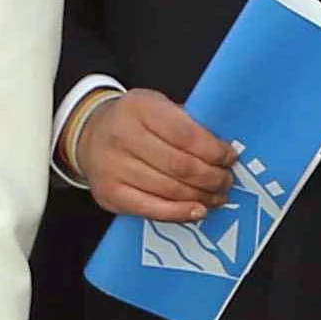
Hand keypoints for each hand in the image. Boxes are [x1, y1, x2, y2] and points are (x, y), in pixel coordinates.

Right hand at [73, 86, 237, 222]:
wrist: (90, 135)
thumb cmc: (135, 122)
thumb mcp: (158, 106)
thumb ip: (187, 123)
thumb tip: (224, 152)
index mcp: (139, 107)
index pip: (186, 135)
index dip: (214, 151)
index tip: (230, 158)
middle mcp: (122, 136)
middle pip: (180, 165)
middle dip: (212, 177)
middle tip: (226, 180)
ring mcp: (112, 167)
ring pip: (170, 189)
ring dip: (201, 196)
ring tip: (216, 195)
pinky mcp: (109, 194)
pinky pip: (152, 209)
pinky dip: (179, 213)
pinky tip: (198, 210)